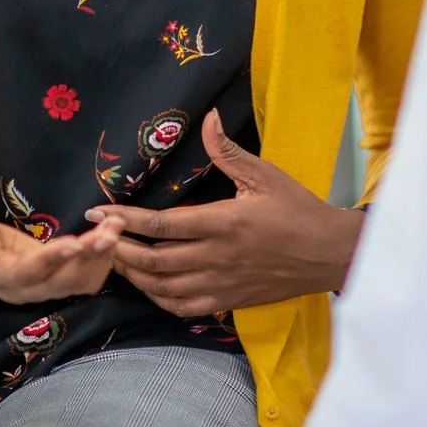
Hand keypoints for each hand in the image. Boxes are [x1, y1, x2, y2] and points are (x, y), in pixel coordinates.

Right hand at [0, 205, 122, 304]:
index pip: (26, 273)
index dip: (52, 260)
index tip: (76, 242)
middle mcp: (22, 289)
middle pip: (61, 281)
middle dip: (89, 257)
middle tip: (112, 230)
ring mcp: (40, 288)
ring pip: (78, 283)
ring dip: (101, 257)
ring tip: (117, 226)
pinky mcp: (53, 280)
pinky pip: (84, 279)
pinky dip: (101, 260)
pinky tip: (110, 235)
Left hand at [87, 111, 364, 316]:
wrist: (328, 253)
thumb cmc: (297, 209)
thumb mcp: (264, 174)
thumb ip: (227, 151)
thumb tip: (206, 119)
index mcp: (224, 222)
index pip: (162, 224)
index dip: (126, 220)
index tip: (98, 212)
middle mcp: (217, 257)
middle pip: (153, 260)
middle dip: (119, 249)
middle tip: (100, 237)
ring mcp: (221, 283)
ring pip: (163, 288)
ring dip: (134, 275)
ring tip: (116, 259)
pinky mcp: (228, 300)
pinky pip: (184, 307)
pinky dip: (159, 299)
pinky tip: (149, 286)